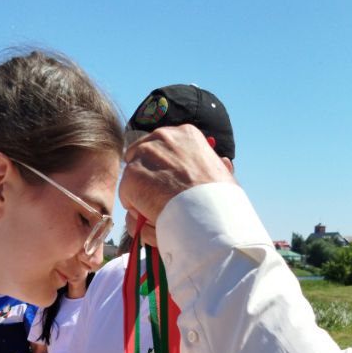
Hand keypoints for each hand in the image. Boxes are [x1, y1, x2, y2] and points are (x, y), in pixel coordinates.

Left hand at [120, 125, 234, 229]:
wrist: (210, 218)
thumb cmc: (222, 204)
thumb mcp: (225, 179)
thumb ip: (218, 168)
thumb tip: (224, 162)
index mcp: (186, 134)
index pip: (160, 146)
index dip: (161, 169)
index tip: (170, 186)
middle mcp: (163, 136)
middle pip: (139, 156)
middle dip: (146, 178)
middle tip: (159, 200)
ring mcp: (145, 154)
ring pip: (132, 177)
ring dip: (141, 196)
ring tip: (161, 212)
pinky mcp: (133, 175)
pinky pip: (126, 194)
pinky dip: (136, 209)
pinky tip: (154, 216)